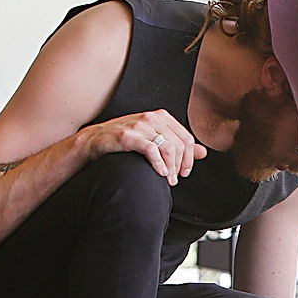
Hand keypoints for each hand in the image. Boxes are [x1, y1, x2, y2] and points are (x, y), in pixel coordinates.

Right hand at [78, 109, 205, 184]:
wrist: (95, 140)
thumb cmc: (126, 141)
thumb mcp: (154, 140)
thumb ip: (178, 145)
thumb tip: (202, 152)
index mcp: (161, 117)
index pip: (186, 138)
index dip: (189, 158)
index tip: (184, 172)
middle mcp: (152, 118)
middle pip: (179, 145)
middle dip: (180, 166)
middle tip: (174, 180)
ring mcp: (140, 125)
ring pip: (168, 148)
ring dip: (171, 168)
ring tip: (167, 179)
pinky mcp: (128, 135)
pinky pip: (152, 150)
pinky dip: (159, 164)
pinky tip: (160, 173)